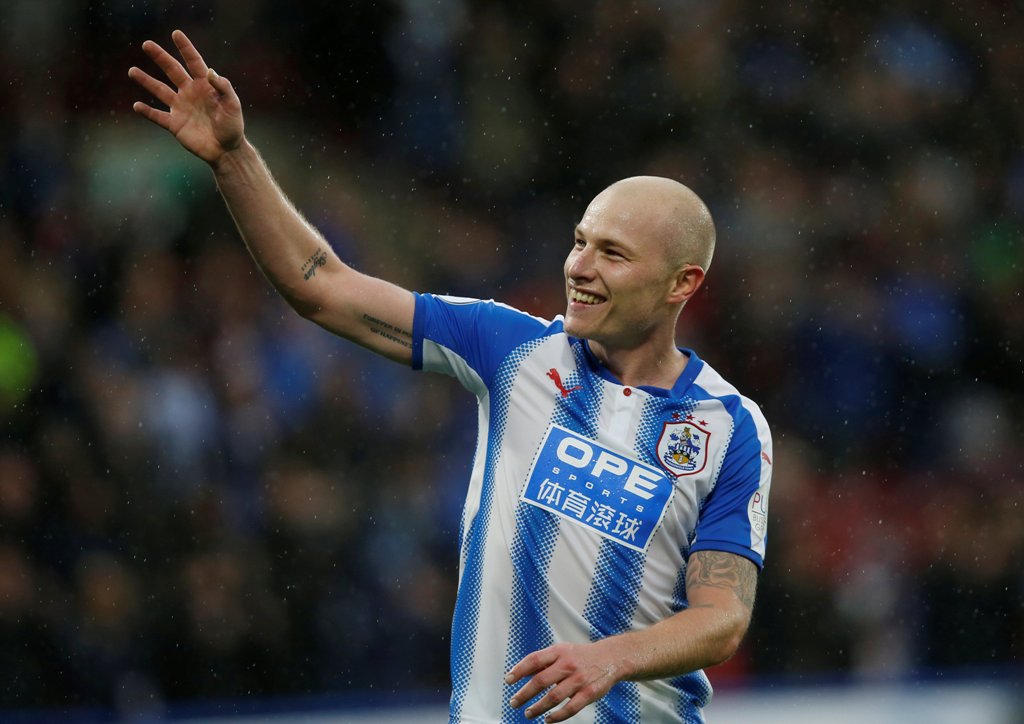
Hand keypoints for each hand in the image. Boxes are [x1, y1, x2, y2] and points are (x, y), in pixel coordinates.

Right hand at [129, 29, 243, 164]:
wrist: (226, 151)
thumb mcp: (233, 105)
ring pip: (160, 91)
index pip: (194, 62)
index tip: (176, 33)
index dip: (185, 48)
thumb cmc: (233, 127)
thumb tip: (210, 71)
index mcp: (205, 86)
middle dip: (160, 57)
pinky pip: (157, 117)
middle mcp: (190, 93)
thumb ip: (224, 88)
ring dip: (146, 81)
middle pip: (172, 70)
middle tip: (147, 44)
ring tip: (132, 71)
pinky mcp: (174, 125)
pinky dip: (147, 112)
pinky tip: (136, 105)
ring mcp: (180, 108)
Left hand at [505, 639, 628, 721]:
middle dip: (524, 694)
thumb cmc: (580, 656)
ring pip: (554, 697)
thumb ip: (543, 661)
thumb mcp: (562, 650)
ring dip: (538, 707)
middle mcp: (568, 665)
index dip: (519, 670)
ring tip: (528, 713)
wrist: (610, 658)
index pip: (534, 660)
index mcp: (559, 652)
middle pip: (541, 681)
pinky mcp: (589, 693)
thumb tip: (520, 672)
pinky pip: (571, 708)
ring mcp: (579, 680)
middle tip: (514, 702)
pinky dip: (557, 716)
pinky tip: (547, 720)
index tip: (508, 680)